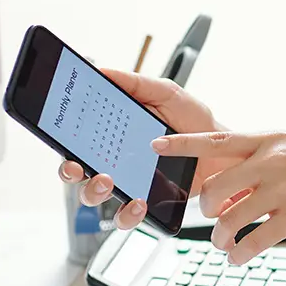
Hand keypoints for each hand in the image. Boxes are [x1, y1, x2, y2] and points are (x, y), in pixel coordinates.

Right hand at [58, 69, 229, 228]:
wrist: (225, 150)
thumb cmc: (195, 122)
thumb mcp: (167, 94)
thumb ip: (135, 83)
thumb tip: (99, 70)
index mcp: (114, 132)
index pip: (77, 137)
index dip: (62, 139)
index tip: (61, 138)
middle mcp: (118, 160)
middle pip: (78, 170)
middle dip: (70, 170)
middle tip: (79, 165)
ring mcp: (132, 183)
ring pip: (97, 196)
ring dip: (93, 192)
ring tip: (107, 182)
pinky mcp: (151, 203)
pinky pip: (129, 215)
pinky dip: (127, 213)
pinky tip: (138, 203)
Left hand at [152, 131, 285, 262]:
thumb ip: (263, 156)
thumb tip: (233, 178)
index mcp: (268, 139)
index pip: (215, 140)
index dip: (181, 145)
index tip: (154, 147)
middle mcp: (272, 161)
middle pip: (215, 189)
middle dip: (206, 210)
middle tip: (211, 218)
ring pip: (232, 220)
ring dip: (220, 237)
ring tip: (223, 243)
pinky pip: (257, 241)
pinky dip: (241, 254)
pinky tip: (239, 258)